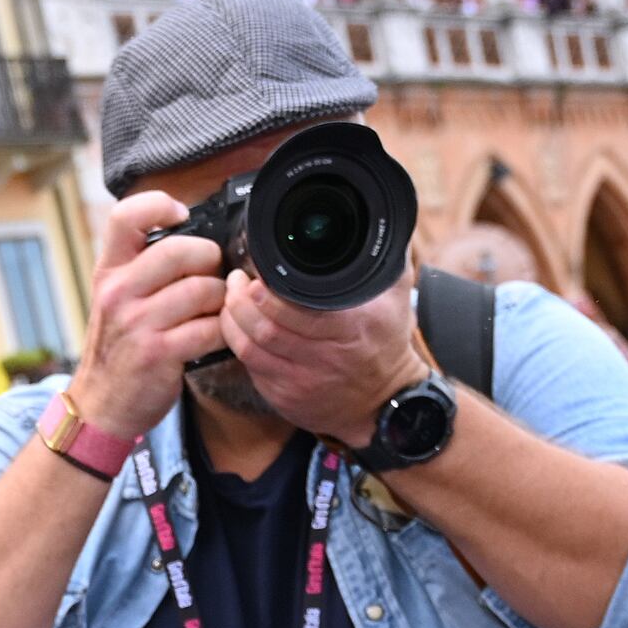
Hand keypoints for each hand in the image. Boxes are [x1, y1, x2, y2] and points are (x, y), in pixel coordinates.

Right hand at [71, 191, 233, 438]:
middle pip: (179, 250)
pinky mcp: (158, 353)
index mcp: (110, 272)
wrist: (100, 406)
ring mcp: (137, 323)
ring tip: (213, 310)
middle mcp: (119, 292)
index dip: (159, 205)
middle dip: (209, 260)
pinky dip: (221, 332)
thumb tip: (194, 238)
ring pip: (201, 289)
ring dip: (220, 300)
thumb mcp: (115, 300)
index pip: (126, 216)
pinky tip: (213, 336)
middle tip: (212, 275)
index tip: (181, 216)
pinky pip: (209, 329)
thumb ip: (143, 268)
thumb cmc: (118, 349)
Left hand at [215, 263, 433, 453]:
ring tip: (231, 300)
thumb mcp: (396, 299)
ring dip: (232, 321)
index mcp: (350, 329)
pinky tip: (238, 328)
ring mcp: (302, 381)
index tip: (256, 274)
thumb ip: (385, 260)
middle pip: (265, 328)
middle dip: (240, 301)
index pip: (296, 311)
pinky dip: (239, 345)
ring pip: (250, 350)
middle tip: (236, 281)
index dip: (267, 293)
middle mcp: (325, 358)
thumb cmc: (386, 345)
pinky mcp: (285, 398)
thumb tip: (381, 224)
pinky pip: (251, 369)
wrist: (383, 404)